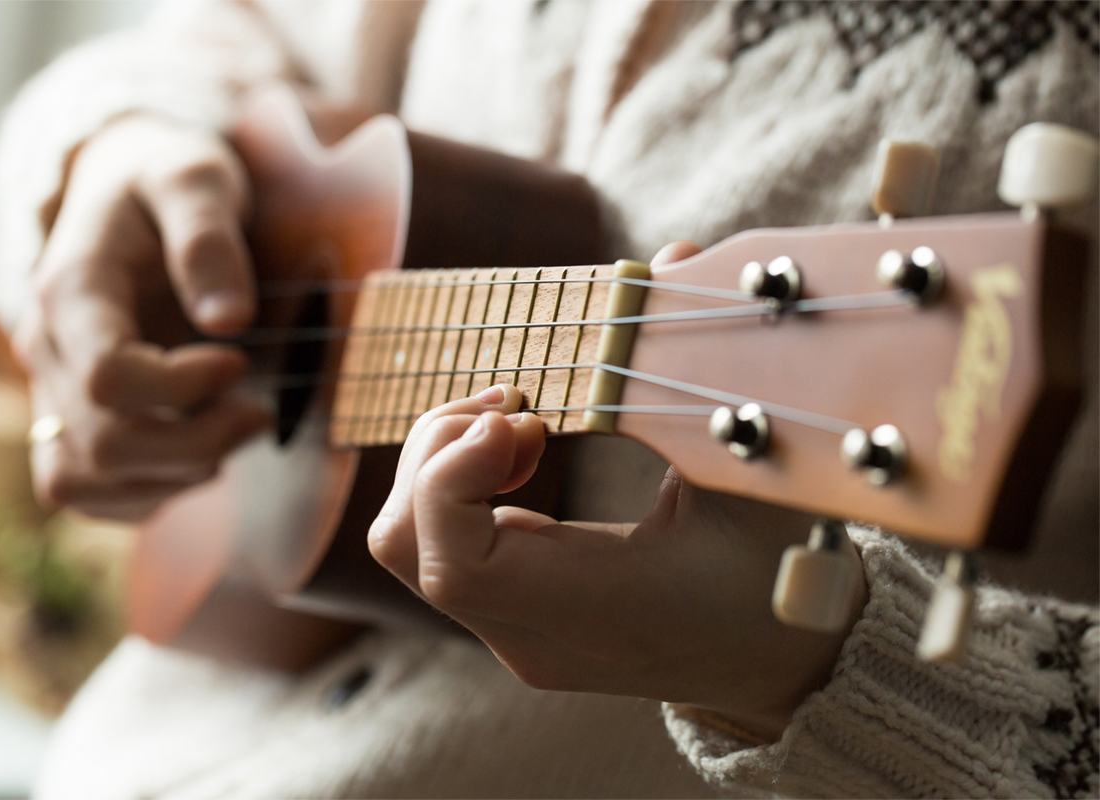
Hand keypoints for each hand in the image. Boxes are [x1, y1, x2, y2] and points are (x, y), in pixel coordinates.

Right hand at [17, 116, 270, 520]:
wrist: (122, 188)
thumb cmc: (163, 179)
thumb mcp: (194, 175)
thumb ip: (207, 235)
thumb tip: (229, 319)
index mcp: (72, 290)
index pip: (109, 377)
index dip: (183, 388)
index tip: (238, 362)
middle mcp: (47, 349)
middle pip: (105, 442)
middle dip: (198, 444)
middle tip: (259, 415)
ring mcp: (52, 388)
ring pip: (85, 481)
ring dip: (172, 477)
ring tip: (229, 434)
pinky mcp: (70, 418)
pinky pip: (84, 490)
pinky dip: (146, 493)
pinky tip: (200, 456)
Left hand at [368, 242, 866, 740]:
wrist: (778, 664)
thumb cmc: (780, 571)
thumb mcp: (757, 472)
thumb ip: (710, 367)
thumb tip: (674, 257)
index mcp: (593, 612)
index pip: (453, 567)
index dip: (452, 474)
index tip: (520, 413)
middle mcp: (533, 634)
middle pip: (405, 543)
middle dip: (439, 449)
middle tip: (519, 403)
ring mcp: (514, 631)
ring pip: (408, 542)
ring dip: (443, 461)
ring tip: (520, 419)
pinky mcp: (512, 614)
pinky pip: (439, 543)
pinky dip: (458, 482)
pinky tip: (524, 448)